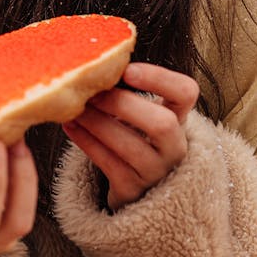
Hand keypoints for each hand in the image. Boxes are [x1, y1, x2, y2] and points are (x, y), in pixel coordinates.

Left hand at [63, 62, 198, 210]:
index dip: (160, 79)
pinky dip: (86, 141)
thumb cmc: (133, 140)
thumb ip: (127, 95)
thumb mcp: (141, 117)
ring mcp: (156, 172)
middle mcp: (174, 147)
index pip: (186, 93)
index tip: (127, 70)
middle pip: (162, 124)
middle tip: (94, 93)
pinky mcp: (132, 190)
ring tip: (76, 108)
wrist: (133, 189)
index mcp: (179, 120)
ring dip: (98, 123)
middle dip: (124, 105)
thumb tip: (90, 66)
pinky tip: (70, 126)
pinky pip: (108, 163)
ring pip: (130, 146)